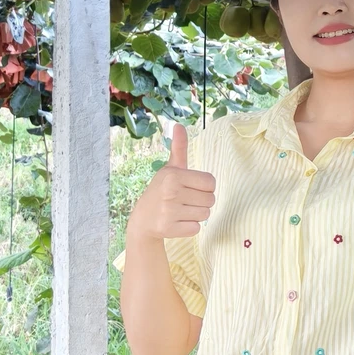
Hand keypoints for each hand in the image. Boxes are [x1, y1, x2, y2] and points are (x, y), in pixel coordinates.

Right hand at [127, 124, 216, 241]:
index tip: (192, 188)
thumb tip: (178, 125)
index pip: (211, 182)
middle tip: (185, 201)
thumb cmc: (161, 190)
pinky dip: (190, 227)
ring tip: (181, 211)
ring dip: (197, 214)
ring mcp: (168, 212)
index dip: (205, 187)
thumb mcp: (170, 168)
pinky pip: (196, 228)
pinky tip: (177, 222)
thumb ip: (179, 147)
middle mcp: (171, 192)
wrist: (142, 220)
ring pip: (205, 214)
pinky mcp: (168, 229)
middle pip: (211, 199)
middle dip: (202, 201)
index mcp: (174, 175)